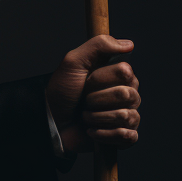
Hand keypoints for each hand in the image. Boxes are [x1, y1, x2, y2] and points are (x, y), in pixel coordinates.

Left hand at [45, 35, 140, 153]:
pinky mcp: (124, 136)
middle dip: (96, 98)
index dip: (101, 78)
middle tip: (83, 99)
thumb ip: (98, 46)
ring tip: (85, 115)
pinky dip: (104, 134)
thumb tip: (129, 44)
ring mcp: (127, 116)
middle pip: (127, 94)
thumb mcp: (73, 62)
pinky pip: (128, 136)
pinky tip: (92, 130)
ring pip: (127, 116)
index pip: (125, 72)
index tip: (86, 80)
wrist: (52, 120)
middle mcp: (127, 94)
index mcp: (118, 75)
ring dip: (97, 117)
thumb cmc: (62, 90)